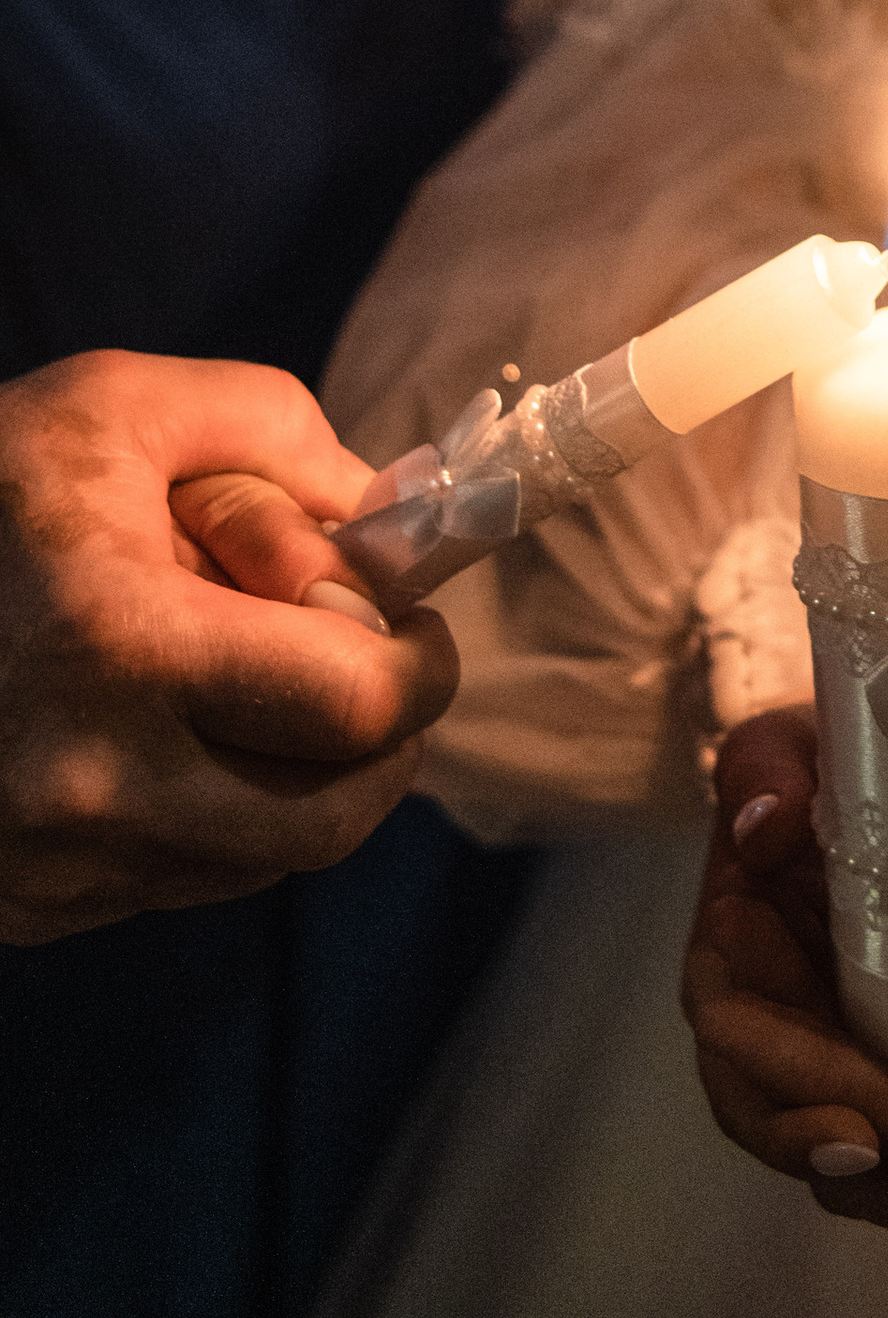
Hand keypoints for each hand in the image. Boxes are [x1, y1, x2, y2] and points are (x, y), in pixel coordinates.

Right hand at [0, 350, 459, 940]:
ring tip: (251, 686)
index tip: (405, 621)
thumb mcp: (116, 409)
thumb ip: (280, 439)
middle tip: (366, 668)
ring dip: (302, 781)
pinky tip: (169, 732)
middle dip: (383, 741)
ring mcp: (52, 865)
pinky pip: (183, 882)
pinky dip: (217, 816)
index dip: (419, 664)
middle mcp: (89, 783)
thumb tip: (387, 529)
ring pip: (266, 860)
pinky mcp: (28, 909)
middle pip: (334, 816)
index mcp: (121, 646)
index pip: (359, 706)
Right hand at [685, 709, 887, 1231]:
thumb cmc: (826, 752)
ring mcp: (865, 1055)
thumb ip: (764, 772)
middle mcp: (797, 1033)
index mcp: (742, 975)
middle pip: (824, 1142)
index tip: (859, 1138)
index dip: (791, 1116)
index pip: (745, 1067)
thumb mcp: (786, 745)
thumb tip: (765, 828)